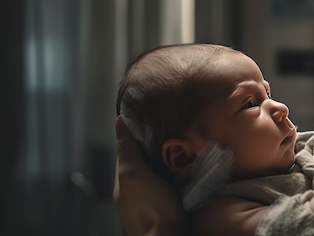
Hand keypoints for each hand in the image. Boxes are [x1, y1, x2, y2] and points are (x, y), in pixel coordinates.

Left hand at [113, 116, 186, 235]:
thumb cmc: (151, 206)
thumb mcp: (134, 173)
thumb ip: (127, 149)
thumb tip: (119, 119)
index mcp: (123, 180)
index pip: (129, 149)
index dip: (139, 133)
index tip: (155, 117)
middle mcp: (132, 190)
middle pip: (143, 160)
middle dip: (155, 147)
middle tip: (174, 131)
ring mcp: (148, 200)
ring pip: (156, 173)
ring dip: (166, 161)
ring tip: (182, 148)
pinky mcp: (164, 208)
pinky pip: (166, 184)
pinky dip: (172, 175)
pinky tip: (184, 172)